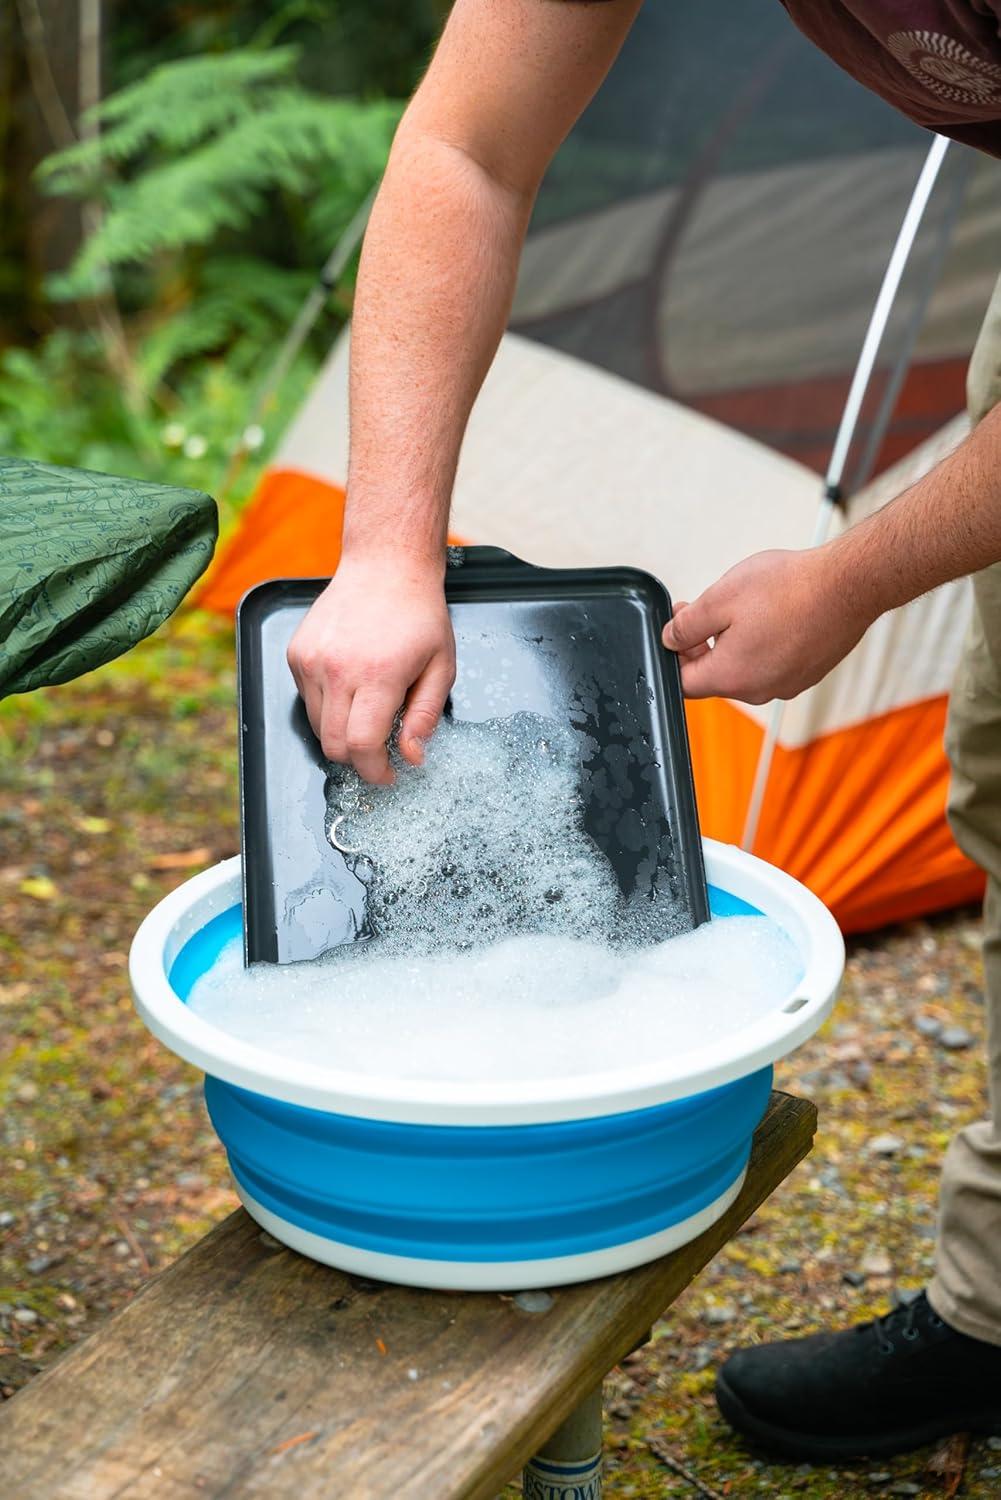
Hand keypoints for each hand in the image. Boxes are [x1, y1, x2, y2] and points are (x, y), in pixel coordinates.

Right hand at [287, 551, 455, 783]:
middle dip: (358, 759)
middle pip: (333, 745)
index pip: (362, 746)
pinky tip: (350, 684)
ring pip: (316, 726)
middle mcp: (337, 669)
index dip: (375, 771)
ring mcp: (310, 660)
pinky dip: (327, 705)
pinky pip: (307, 700)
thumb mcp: (442, 667)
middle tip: (380, 751)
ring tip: (368, 709)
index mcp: (378, 674)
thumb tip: (412, 756)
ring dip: (341, 732)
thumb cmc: (418, 613)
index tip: (388, 775)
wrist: (385, 565)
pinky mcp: (296, 653)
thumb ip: (426, 716)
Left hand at [661, 547, 873, 703]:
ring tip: (739, 608)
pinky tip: (769, 616)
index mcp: (731, 677)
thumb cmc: (790, 588)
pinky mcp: (806, 675)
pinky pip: (771, 666)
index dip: (673, 654)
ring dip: (731, 644)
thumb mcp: (720, 597)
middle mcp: (759, 690)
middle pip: (713, 677)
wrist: (850, 585)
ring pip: (743, 670)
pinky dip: (761, 646)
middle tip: (700, 610)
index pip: (683, 683)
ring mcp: (786, 685)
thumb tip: (670, 639)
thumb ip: (687, 625)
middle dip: (701, 646)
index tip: (677, 627)